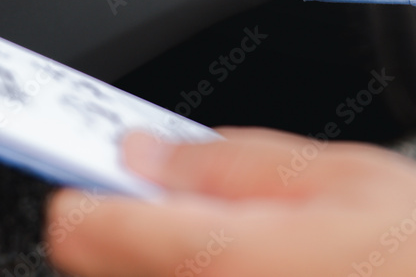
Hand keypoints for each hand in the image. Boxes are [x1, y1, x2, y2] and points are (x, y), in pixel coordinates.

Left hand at [45, 127, 415, 276]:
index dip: (83, 188)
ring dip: (158, 256)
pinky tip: (251, 266)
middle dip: (125, 224)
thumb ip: (223, 161)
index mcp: (219, 263)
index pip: (77, 228)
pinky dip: (186, 276)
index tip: (95, 169)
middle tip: (179, 200)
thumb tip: (141, 151)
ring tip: (236, 238)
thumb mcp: (338, 177)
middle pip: (94, 265)